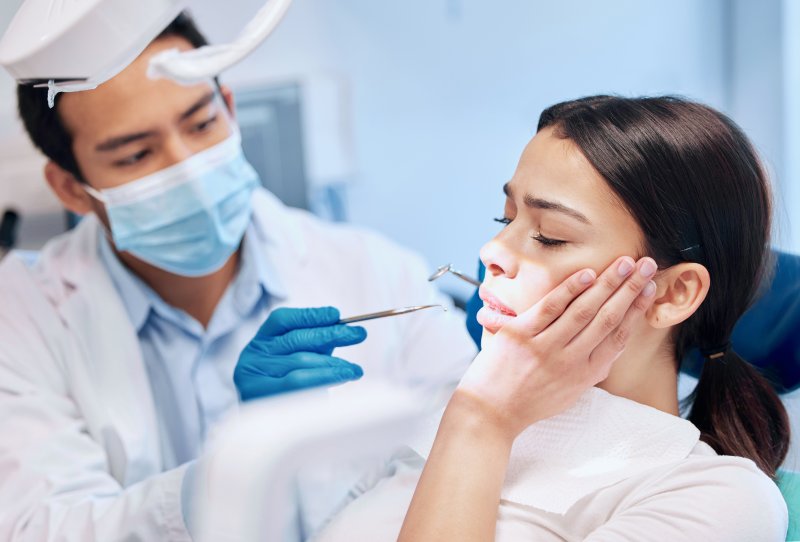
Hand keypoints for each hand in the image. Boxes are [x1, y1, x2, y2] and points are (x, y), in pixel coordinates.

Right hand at [234, 307, 366, 400]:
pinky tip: (344, 376)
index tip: (336, 314)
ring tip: (354, 367)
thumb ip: (316, 345)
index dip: (309, 315)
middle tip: (357, 334)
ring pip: (300, 362)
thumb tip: (343, 329)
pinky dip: (325, 377)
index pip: (281, 320)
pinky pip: (299, 383)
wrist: (267, 431)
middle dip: (330, 334)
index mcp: (258, 343)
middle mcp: (251, 358)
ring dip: (333, 362)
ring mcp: (253, 379)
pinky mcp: (261, 399)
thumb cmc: (287, 391)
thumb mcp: (299, 361)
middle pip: (295, 340)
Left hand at [456, 256, 657, 438]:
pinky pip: (550, 308)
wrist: (489, 413)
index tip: (650, 288)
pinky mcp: (521, 337)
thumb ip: (587, 368)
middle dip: (630, 289)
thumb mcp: (568, 392)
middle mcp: (570, 362)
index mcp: (586, 375)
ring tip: (624, 262)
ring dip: (607, 283)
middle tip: (647, 264)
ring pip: (584, 310)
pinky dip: (570, 289)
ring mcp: (545, 349)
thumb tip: (606, 346)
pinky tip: (586, 274)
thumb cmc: (528, 401)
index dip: (637, 310)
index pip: (619, 336)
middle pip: (608, 318)